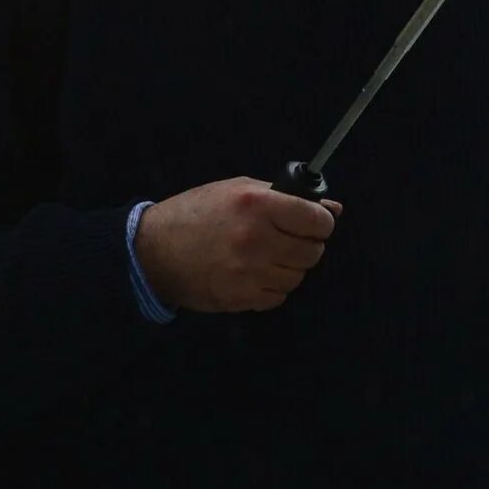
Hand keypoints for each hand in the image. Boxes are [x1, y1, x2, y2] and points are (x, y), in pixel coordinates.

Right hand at [134, 177, 338, 313]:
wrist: (154, 250)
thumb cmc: (199, 212)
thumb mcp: (239, 190)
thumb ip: (287, 197)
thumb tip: (334, 209)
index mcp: (257, 204)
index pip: (317, 220)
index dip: (320, 222)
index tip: (312, 223)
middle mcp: (256, 239)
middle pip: (312, 252)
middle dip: (306, 245)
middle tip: (287, 239)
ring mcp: (248, 273)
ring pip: (298, 277)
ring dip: (289, 267)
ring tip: (266, 255)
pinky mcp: (240, 298)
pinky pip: (278, 297)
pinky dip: (272, 287)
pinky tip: (254, 273)